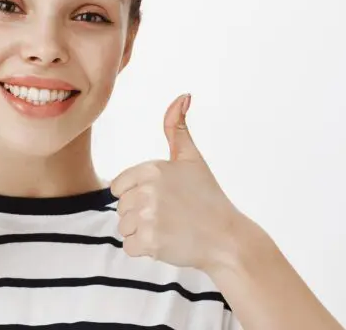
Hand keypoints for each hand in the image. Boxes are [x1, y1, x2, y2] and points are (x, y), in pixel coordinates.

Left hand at [110, 93, 242, 272]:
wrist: (226, 238)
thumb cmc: (207, 197)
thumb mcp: (192, 158)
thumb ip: (177, 128)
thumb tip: (183, 95)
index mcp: (153, 169)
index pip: (118, 187)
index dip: (137, 195)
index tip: (162, 199)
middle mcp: (148, 190)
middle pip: (121, 208)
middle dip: (140, 215)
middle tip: (170, 215)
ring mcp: (149, 217)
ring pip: (124, 227)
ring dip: (142, 233)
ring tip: (168, 228)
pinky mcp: (150, 242)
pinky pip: (129, 247)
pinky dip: (144, 250)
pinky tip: (166, 242)